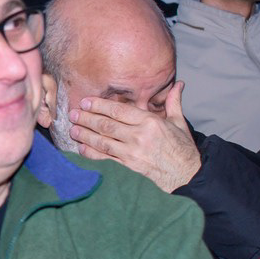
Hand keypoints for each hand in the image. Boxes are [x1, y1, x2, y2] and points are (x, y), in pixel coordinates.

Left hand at [65, 83, 200, 191]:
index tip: (86, 102)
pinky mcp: (129, 165)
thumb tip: (178, 84)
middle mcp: (139, 136)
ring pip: (103, 141)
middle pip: (107, 125)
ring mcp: (132, 152)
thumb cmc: (182, 148)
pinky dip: (92, 153)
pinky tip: (81, 148)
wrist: (187, 174)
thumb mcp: (179, 122)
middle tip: (73, 114)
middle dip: (87, 119)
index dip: (100, 105)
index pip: (119, 111)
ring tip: (72, 129)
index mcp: (150, 122)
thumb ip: (174, 102)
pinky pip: (106, 157)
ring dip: (85, 135)